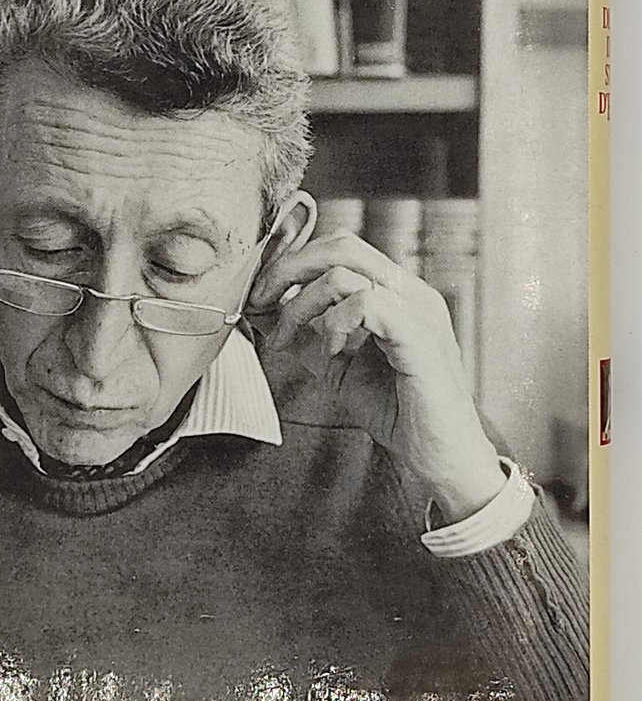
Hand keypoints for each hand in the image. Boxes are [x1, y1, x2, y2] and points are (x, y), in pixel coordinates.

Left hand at [248, 232, 504, 522]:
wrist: (441, 455)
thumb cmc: (399, 412)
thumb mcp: (336, 366)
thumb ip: (305, 336)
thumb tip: (262, 311)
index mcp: (396, 293)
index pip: (339, 248)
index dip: (292, 263)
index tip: (259, 293)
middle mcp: (410, 291)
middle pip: (339, 245)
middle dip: (287, 269)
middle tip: (259, 301)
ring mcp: (419, 309)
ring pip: (344, 271)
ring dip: (301, 305)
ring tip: (292, 339)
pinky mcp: (420, 334)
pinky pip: (366, 303)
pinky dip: (334, 324)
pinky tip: (332, 352)